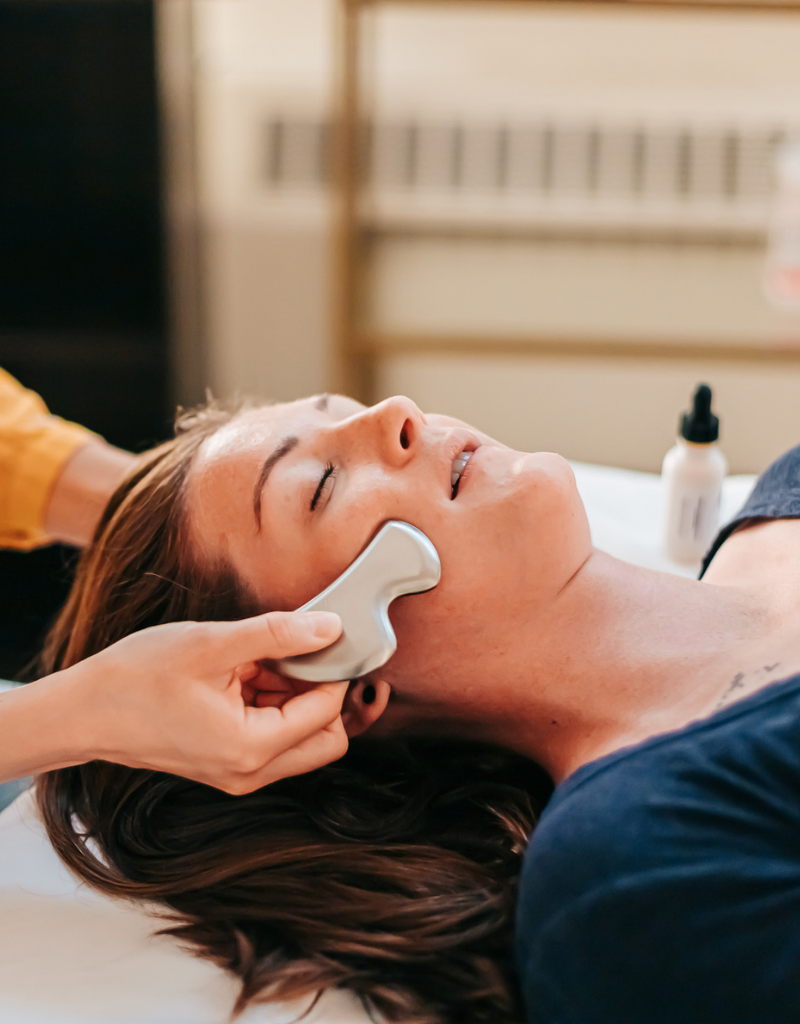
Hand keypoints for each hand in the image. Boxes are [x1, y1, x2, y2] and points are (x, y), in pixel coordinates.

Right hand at [60, 610, 346, 792]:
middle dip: (320, 692)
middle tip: (292, 652)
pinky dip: (271, 704)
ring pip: (302, 737)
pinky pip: (273, 737)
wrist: (82, 711)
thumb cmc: (136, 677)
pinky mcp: (228, 763)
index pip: (328, 712)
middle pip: (326, 737)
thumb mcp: (211, 643)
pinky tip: (241, 674)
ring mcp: (239, 773)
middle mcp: (251, 772)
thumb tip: (332, 627)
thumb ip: (277, 634)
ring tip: (252, 662)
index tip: (321, 636)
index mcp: (250, 749)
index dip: (332, 670)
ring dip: (293, 696)